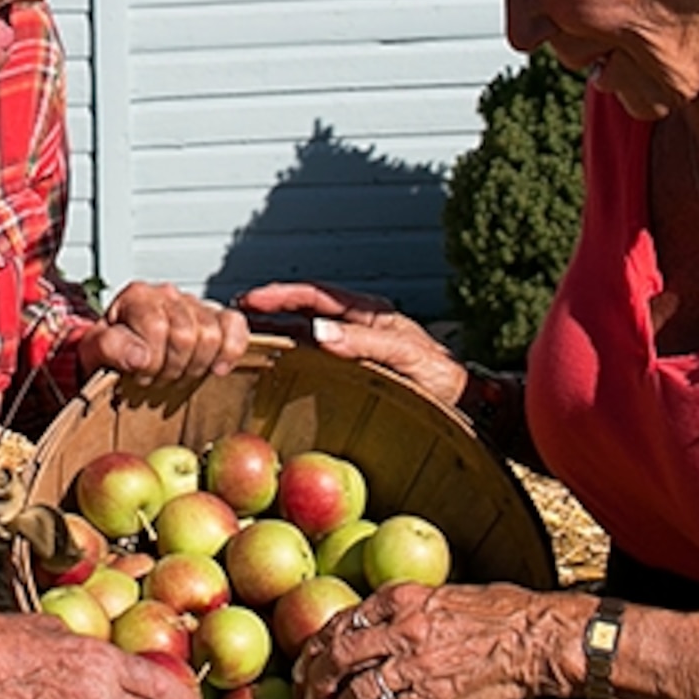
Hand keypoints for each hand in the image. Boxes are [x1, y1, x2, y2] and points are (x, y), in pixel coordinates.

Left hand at [76, 282, 245, 394]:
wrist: (121, 360)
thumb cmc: (109, 354)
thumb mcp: (93, 352)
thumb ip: (109, 347)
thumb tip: (141, 354)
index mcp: (137, 296)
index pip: (156, 327)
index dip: (151, 361)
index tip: (138, 375)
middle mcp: (168, 295)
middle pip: (186, 333)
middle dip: (171, 367)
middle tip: (156, 378)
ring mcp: (195, 306)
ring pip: (212, 334)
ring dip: (194, 365)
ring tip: (177, 375)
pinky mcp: (218, 320)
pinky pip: (236, 326)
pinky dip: (231, 349)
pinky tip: (217, 369)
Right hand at [238, 280, 467, 405]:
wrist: (464, 404)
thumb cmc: (439, 377)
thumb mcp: (402, 355)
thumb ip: (362, 343)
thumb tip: (317, 333)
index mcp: (367, 313)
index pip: (314, 295)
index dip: (280, 295)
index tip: (250, 299)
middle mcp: (356, 326)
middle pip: (304, 311)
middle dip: (269, 311)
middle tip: (235, 316)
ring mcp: (354, 347)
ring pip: (305, 333)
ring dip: (276, 332)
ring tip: (245, 337)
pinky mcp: (353, 369)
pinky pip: (315, 356)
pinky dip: (290, 354)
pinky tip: (275, 363)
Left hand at [293, 580, 581, 698]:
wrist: (536, 638)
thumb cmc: (502, 612)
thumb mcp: (446, 594)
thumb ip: (410, 609)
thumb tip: (386, 622)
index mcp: (403, 597)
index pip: (345, 620)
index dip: (319, 644)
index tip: (308, 658)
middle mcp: (402, 628)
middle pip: (340, 655)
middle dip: (316, 678)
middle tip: (306, 695)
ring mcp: (415, 665)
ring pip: (357, 690)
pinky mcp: (431, 697)